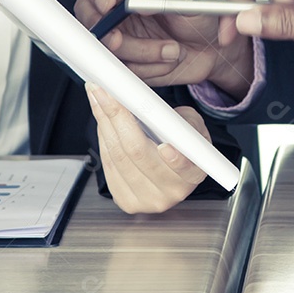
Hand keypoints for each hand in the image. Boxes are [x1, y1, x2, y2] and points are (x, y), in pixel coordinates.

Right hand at [75, 0, 253, 98]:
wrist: (213, 48)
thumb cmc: (201, 12)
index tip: (107, 4)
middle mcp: (115, 2)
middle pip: (86, 13)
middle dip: (104, 31)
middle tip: (120, 40)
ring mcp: (116, 31)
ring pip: (103, 46)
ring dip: (138, 53)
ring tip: (172, 49)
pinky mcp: (122, 58)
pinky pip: (121, 68)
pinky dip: (146, 69)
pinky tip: (168, 59)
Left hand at [86, 83, 207, 213]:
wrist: (174, 162)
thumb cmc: (184, 140)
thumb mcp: (192, 124)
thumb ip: (177, 120)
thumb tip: (145, 103)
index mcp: (195, 174)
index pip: (185, 168)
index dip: (176, 159)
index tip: (165, 146)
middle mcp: (171, 192)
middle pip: (137, 154)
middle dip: (117, 117)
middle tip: (105, 92)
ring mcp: (146, 200)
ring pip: (117, 157)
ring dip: (103, 122)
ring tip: (98, 97)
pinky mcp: (125, 200)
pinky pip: (108, 164)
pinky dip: (102, 137)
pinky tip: (101, 118)